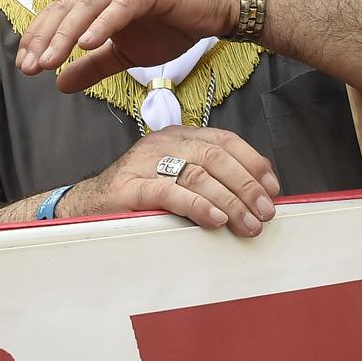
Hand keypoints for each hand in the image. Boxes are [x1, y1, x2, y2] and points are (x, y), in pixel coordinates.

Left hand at [18, 0, 239, 90]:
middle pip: (65, 9)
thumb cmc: (171, 26)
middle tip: (29, 67)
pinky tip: (88, 42)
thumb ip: (93, 67)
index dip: (38, 39)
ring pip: (87, 6)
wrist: (215, 9)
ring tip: (50, 59)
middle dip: (43, 39)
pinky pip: (122, 5)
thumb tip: (60, 85)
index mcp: (98, 0)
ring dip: (66, 34)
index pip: (58, 16)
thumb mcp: (125, 55)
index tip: (24, 66)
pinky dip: (103, 23)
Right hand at [69, 126, 279, 235]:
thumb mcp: (177, 178)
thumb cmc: (140, 196)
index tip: (272, 188)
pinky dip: (198, 206)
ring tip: (247, 223)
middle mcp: (165, 143)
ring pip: (199, 174)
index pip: (225, 140)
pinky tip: (216, 219)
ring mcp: (146, 163)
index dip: (253, 163)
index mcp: (179, 137)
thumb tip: (255, 197)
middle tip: (265, 212)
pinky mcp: (131, 187)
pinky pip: (171, 193)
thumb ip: (209, 179)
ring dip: (230, 201)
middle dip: (247, 186)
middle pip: (216, 157)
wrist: (89, 205)